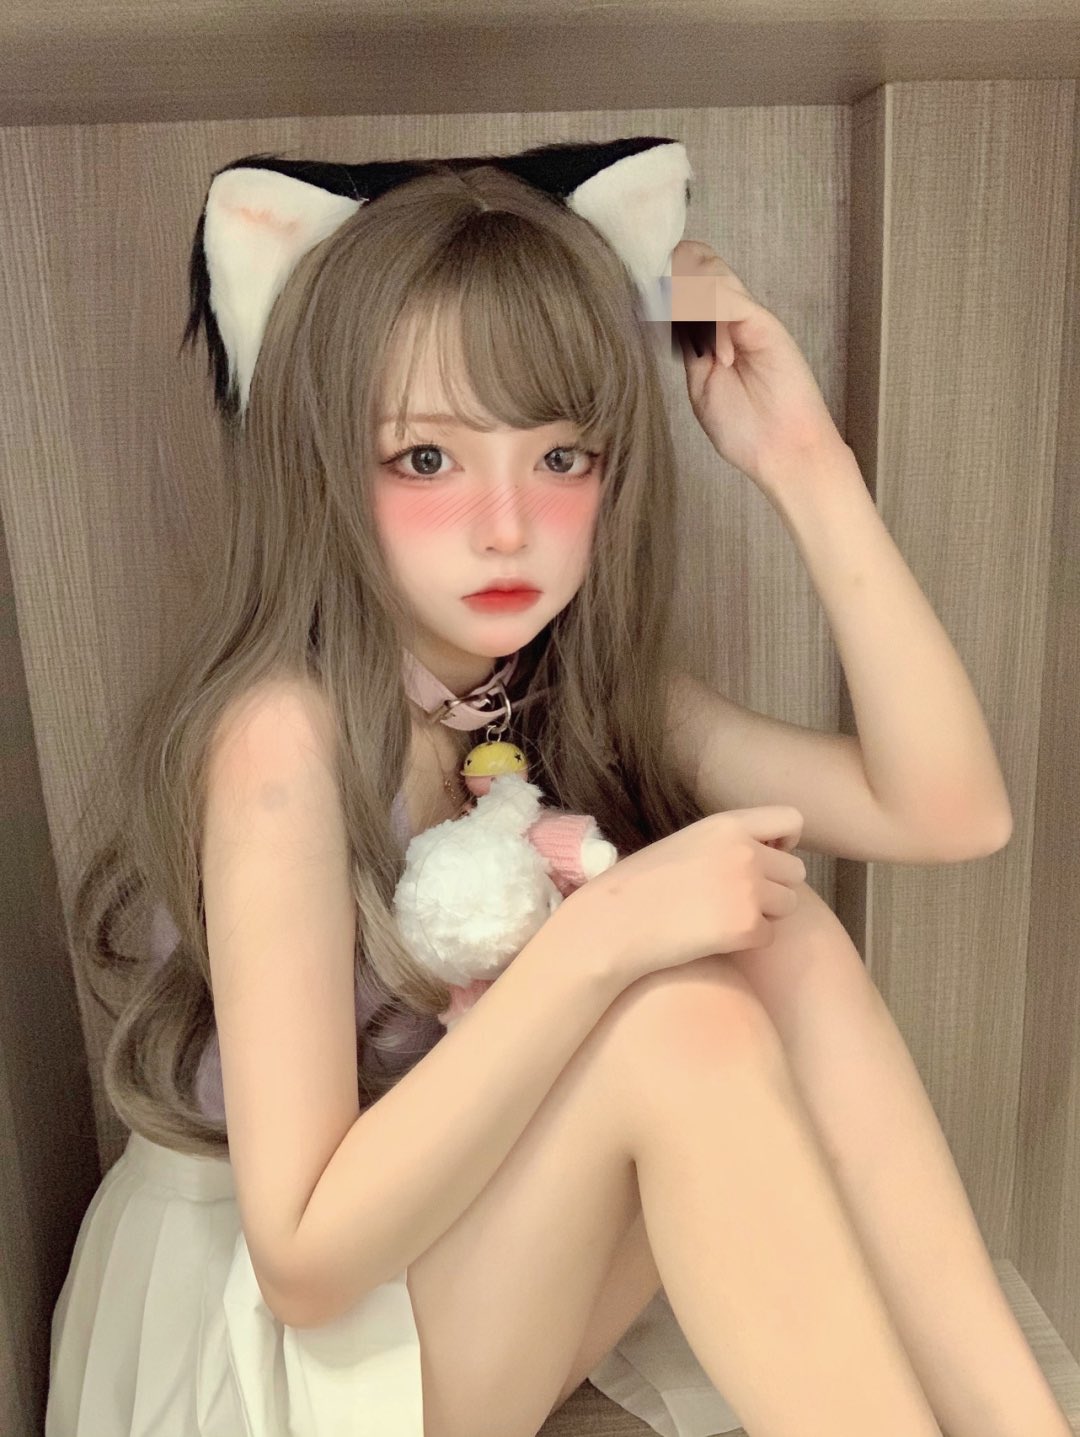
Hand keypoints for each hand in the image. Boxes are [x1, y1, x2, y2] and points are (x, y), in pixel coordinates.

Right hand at [565, 806, 805, 991]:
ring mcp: (748, 889)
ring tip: (725, 917)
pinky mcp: (746, 927)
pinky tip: (716, 938)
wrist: (616, 922)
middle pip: (796, 871)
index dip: (785, 842)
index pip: (792, 820)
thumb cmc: (644, 883)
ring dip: (766, 915)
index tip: (767, 858)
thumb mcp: (690, 842)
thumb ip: (731, 841)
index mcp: (728, 824)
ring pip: (789, 904)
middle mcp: (745, 851)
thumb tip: (772, 851)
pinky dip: (749, 942)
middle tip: (738, 899)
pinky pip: (770, 935)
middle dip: (775, 887)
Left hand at [671, 239, 844, 485]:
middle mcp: (729, 315)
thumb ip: (688, 348)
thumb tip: (666, 313)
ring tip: (686, 328)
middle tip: (658, 301)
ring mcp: (747, 316)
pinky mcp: (763, 323)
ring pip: (711, 273)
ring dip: (687, 293)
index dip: (662, 279)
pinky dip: (711, 314)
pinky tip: (717, 351)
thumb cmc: (743, 426)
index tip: (639, 295)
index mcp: (711, 329)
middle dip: (670, 274)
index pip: (685, 283)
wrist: (781, 450)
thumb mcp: (700, 383)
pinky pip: (730, 299)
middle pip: (699, 263)